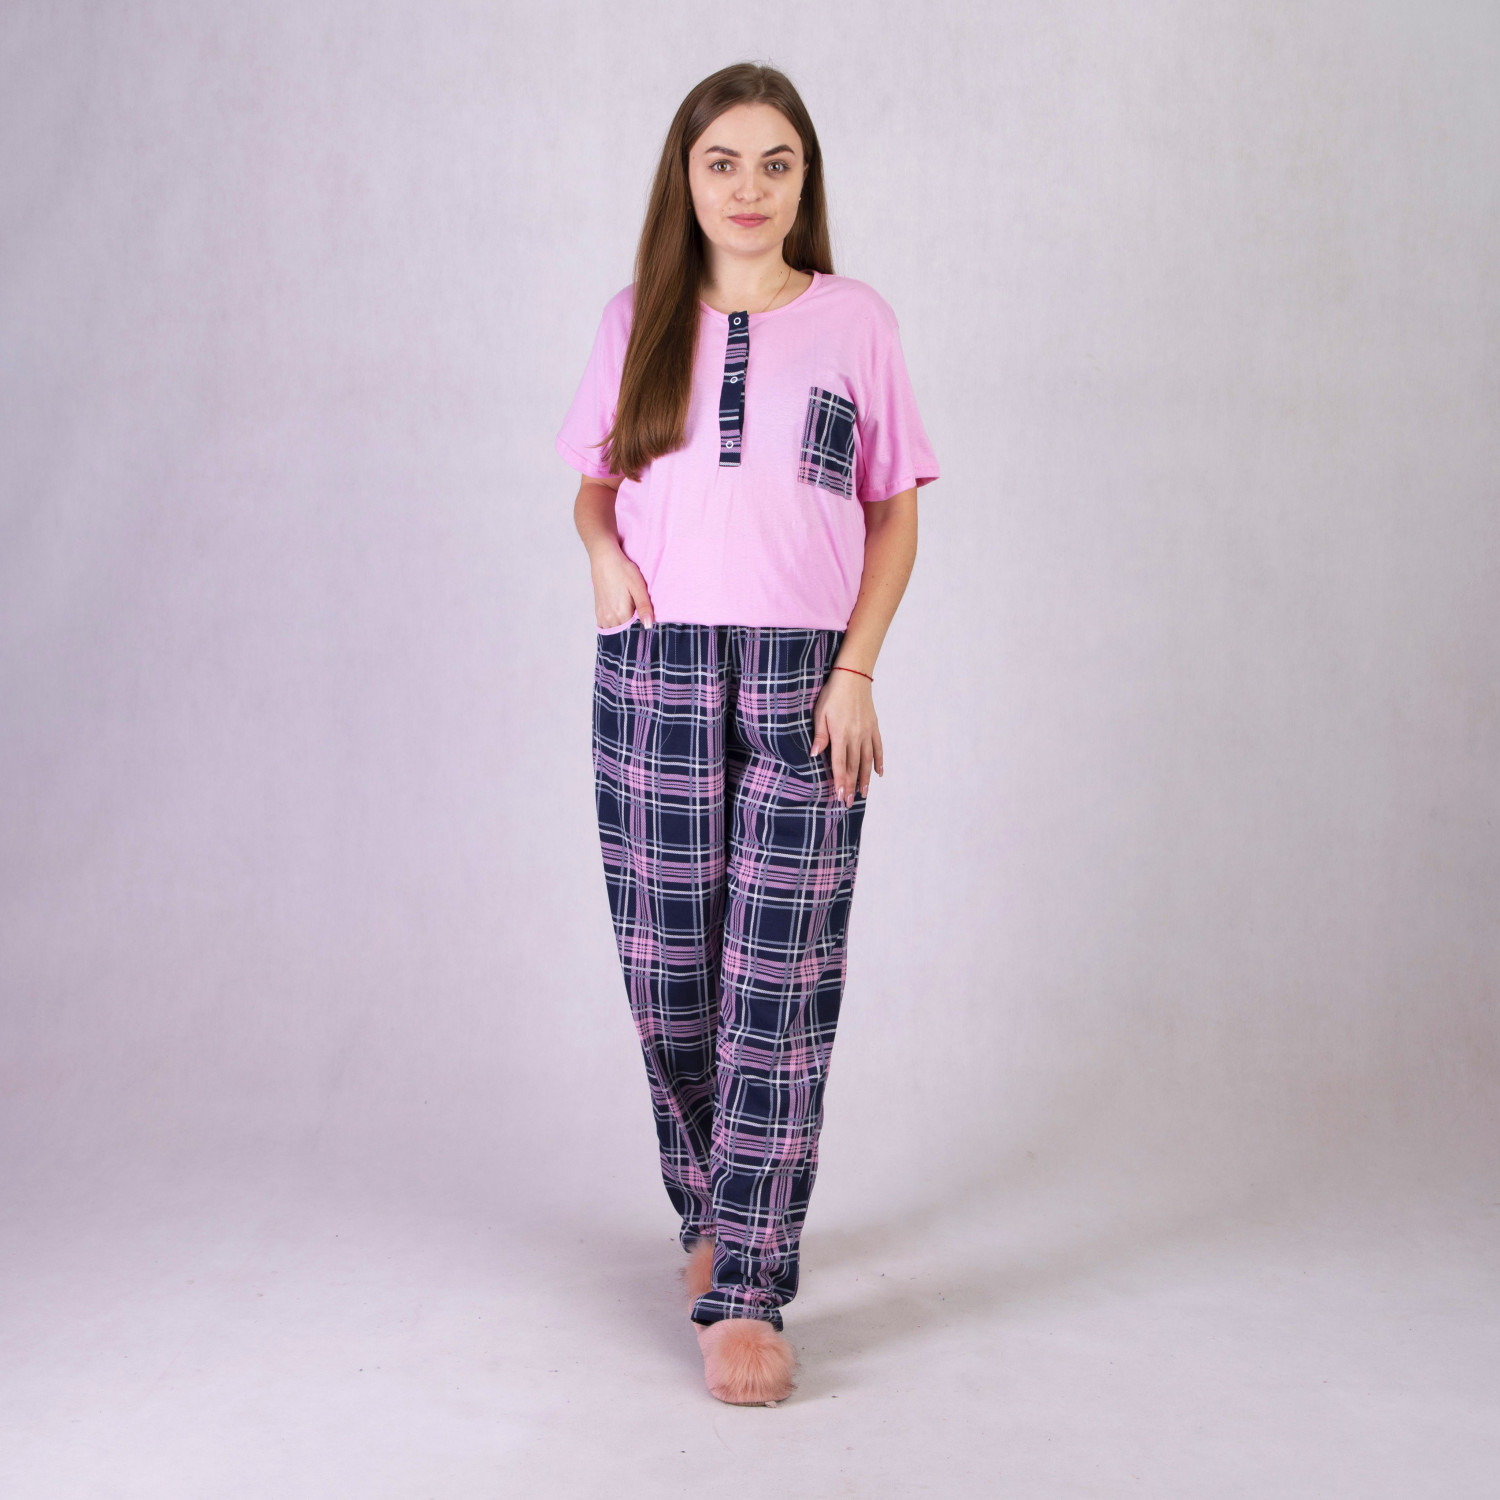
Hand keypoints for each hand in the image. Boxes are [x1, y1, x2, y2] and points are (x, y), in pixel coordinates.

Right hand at [590, 541, 654, 627]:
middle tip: (639, 616)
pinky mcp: (598, 612)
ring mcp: (602, 616)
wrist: (604, 559)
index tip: (647, 622)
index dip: (642, 629)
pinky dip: (615, 624)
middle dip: (633, 629)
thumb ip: (644, 608)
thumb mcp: (638, 587)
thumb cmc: (622, 570)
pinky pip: (607, 626)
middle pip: (625, 632)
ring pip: (616, 630)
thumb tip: (649, 626)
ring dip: (623, 627)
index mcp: (621, 613)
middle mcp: (609, 618)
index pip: (635, 631)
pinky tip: (621, 614)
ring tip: (630, 614)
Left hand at [809, 669, 883, 806]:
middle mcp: (856, 736)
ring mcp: (867, 732)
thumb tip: (815, 754)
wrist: (853, 676)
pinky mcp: (874, 727)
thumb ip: (820, 735)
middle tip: (850, 802)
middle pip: (854, 766)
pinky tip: (879, 773)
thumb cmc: (833, 693)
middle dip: (851, 786)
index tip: (840, 796)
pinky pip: (878, 747)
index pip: (840, 764)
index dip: (840, 781)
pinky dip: (879, 761)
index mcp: (840, 734)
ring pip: (867, 760)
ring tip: (864, 794)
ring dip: (865, 779)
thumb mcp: (820, 712)